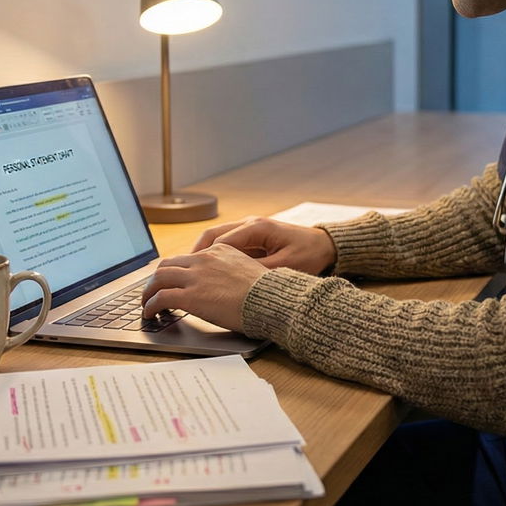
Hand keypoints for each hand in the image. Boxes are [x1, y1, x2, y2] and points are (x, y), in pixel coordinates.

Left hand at [140, 245, 270, 330]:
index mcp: (219, 251)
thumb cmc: (266, 292)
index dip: (174, 271)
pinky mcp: (190, 296)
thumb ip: (231, 271)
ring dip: (148, 292)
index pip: (187, 257)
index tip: (170, 281)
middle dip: (155, 279)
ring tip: (146, 303)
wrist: (270, 300)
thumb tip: (224, 285)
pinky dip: (151, 305)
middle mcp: (204, 259)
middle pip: (167, 264)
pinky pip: (161, 298)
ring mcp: (195, 277)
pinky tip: (150, 313)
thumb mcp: (249, 270)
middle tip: (152, 291)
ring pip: (158, 278)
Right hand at [191, 216, 337, 275]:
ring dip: (202, 256)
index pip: (219, 240)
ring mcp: (249, 229)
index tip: (188, 272)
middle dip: (194, 254)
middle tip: (180, 273)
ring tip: (189, 274)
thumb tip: (233, 281)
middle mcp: (249, 224)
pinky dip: (214, 257)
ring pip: (216, 239)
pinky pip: (226, 246)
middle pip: (211, 235)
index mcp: (256, 227)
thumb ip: (258, 271)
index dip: (201, 257)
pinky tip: (207, 273)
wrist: (325, 246)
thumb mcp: (285, 267)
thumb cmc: (309, 255)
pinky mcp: (251, 238)